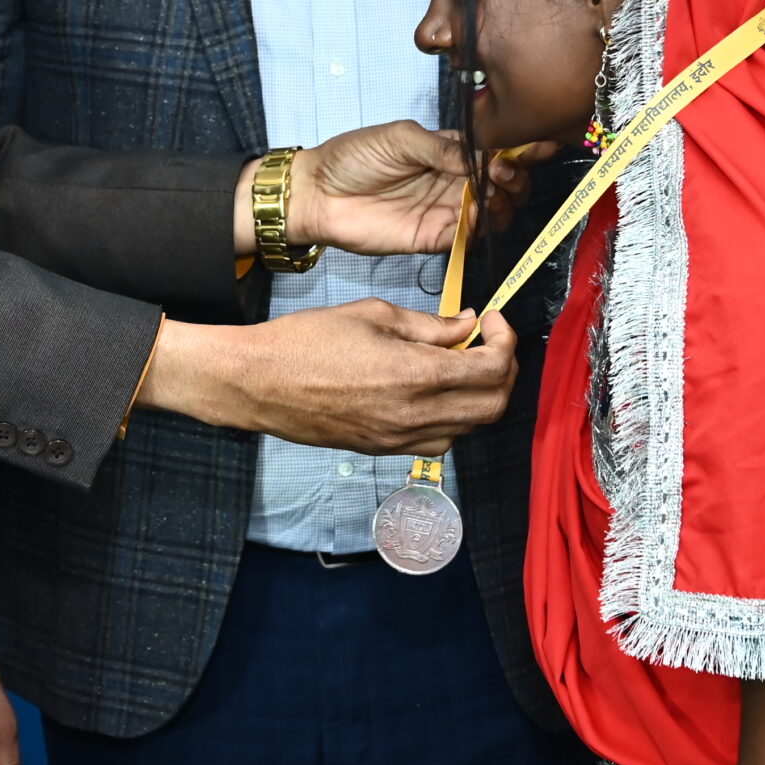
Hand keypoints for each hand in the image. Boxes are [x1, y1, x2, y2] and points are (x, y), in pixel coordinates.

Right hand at [138, 301, 518, 454]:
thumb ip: (429, 325)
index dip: (505, 340)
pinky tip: (434, 391)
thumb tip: (467, 325)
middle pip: (493, 406)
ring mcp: (400, 439)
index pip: (493, 369)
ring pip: (470, 427)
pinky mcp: (384, 450)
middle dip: (503, 371)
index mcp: (416, 375)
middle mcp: (415, 416)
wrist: (259, 383)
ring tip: (460, 364)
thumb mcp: (373, 314)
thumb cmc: (307, 341)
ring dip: (479, 396)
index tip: (493, 320)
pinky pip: (440, 441)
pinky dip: (453, 417)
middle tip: (488, 343)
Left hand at [241, 123, 553, 255]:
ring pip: (492, 211)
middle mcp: (453, 181)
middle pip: (502, 183)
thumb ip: (443, 147)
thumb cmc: (353, 157)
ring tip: (495, 193)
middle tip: (505, 174)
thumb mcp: (400, 137)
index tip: (537, 147)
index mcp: (448, 150)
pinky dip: (479, 227)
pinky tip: (475, 215)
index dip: (517, 150)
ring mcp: (446, 210)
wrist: (318, 195)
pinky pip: (467, 236)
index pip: (493, 151)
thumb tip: (482, 156)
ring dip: (503, 203)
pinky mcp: (433, 238)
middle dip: (514, 178)